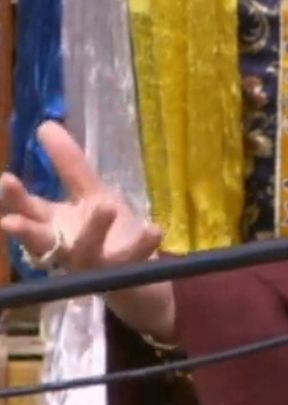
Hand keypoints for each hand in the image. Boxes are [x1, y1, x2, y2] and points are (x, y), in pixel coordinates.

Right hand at [0, 122, 173, 341]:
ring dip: (92, 231)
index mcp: (55, 227)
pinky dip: (143, 243)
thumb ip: (70, 165)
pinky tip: (156, 227)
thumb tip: (45, 125)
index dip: (15, 198)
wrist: (139, 279)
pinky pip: (132, 260)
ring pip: (85, 252)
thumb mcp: (89, 194)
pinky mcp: (123, 275)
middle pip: (40, 241)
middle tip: (11, 220)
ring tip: (105, 205)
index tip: (5, 179)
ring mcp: (94, 265)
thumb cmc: (105, 233)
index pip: (28, 211)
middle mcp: (66, 249)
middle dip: (26, 231)